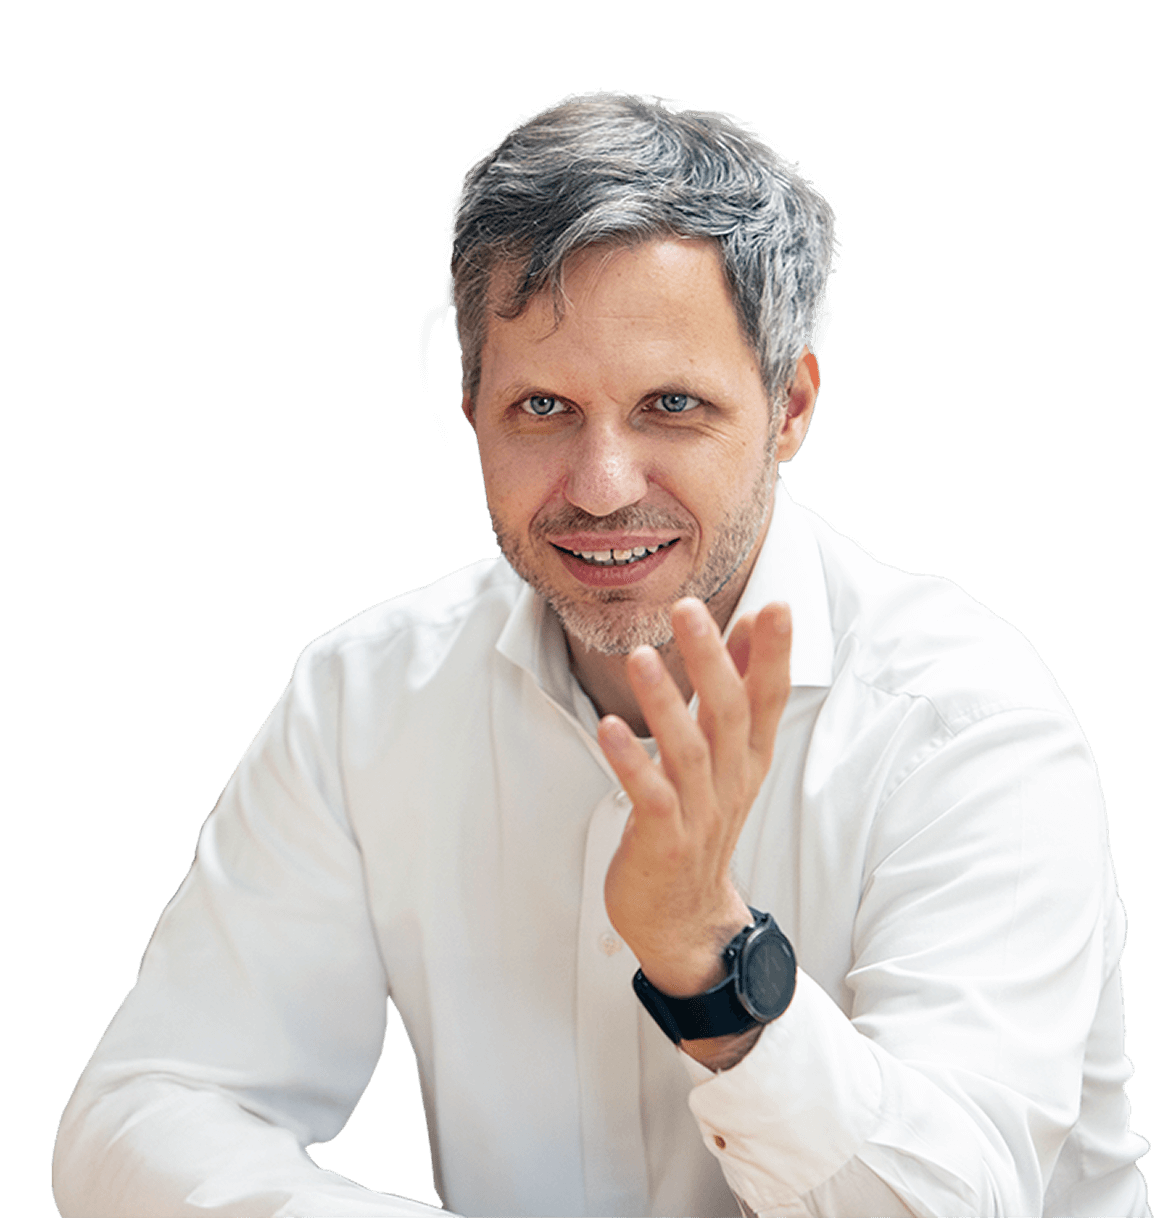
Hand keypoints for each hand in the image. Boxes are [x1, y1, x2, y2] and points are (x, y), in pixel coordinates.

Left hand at [599, 597, 792, 999]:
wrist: (686, 918)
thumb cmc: (701, 825)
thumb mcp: (728, 757)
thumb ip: (738, 691)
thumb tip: (750, 627)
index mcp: (748, 759)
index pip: (768, 699)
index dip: (774, 655)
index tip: (777, 607)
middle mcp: (731, 782)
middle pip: (729, 714)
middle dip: (712, 660)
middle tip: (691, 610)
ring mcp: (699, 815)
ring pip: (688, 752)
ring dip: (665, 703)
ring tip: (642, 656)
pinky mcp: (664, 842)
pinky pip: (649, 798)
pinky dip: (630, 762)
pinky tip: (608, 727)